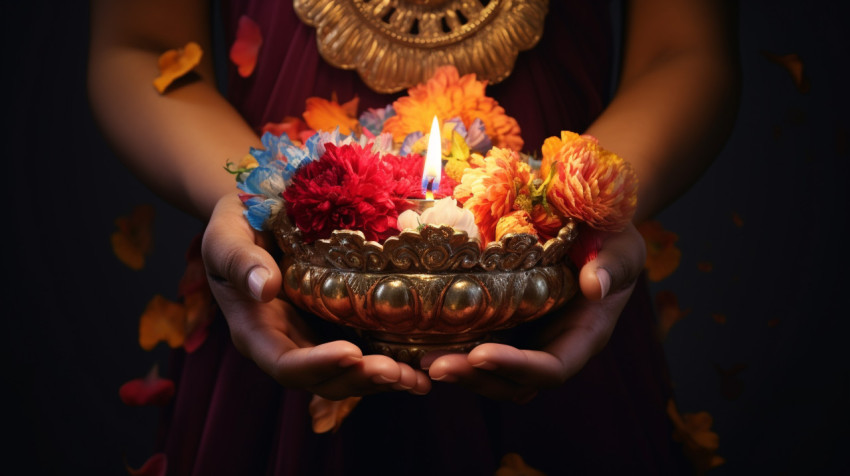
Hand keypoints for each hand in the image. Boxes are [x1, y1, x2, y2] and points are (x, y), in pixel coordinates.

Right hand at [201, 193, 431, 399]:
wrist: (256, 212)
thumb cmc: (235, 222)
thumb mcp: (226, 236)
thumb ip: (240, 261)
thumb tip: (264, 287)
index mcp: (255, 330)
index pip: (284, 362)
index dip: (317, 364)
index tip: (351, 353)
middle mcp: (287, 343)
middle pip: (323, 379)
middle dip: (360, 380)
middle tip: (398, 374)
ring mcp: (315, 337)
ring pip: (348, 375)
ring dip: (384, 380)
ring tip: (419, 379)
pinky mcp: (339, 325)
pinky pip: (366, 352)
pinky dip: (394, 361)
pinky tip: (424, 363)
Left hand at [422, 223, 645, 402]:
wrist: (597, 227)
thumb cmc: (614, 235)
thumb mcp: (623, 245)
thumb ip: (613, 265)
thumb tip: (595, 286)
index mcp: (584, 336)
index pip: (551, 368)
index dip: (517, 367)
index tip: (481, 355)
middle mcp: (553, 346)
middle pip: (515, 383)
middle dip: (476, 379)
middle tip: (436, 366)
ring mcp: (528, 339)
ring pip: (493, 375)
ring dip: (459, 371)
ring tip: (421, 361)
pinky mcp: (507, 324)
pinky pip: (480, 347)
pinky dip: (454, 350)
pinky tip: (420, 341)